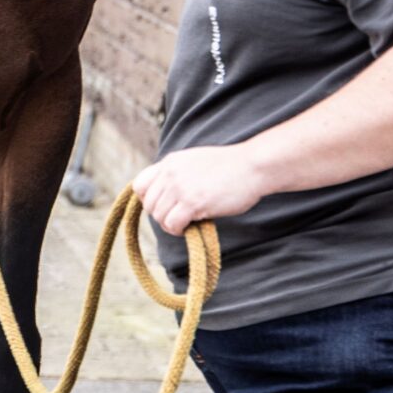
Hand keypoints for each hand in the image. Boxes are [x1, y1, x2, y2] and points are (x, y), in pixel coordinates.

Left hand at [131, 146, 269, 234]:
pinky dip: (178, 231)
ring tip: (185, 224)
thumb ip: (179, 173)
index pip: (140, 184)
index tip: (163, 206)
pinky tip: (189, 228)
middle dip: (161, 215)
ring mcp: (179, 187)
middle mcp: (170, 173)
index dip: (148, 200)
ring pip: (158, 216)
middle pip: (148, 204)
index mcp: (170, 162)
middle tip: (178, 218)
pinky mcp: (192, 202)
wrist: (253, 166)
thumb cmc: (231, 167)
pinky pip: (172, 224)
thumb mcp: (196, 161)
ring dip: (170, 225)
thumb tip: (168, 196)